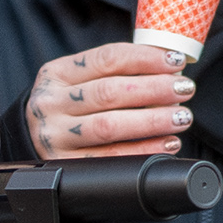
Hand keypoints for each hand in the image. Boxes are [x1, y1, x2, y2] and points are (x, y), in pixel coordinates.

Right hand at [25, 42, 190, 158]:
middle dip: (154, 89)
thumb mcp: (81, 80)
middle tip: (184, 89)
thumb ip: (116, 71)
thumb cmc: (73, 105)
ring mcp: (54, 136)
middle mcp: (50, 103)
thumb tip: (170, 66)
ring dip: (152, 120)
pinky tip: (166, 143)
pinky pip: (109, 158)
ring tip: (181, 116)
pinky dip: (143, 151)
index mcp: (56, 73)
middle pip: (109, 92)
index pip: (106, 59)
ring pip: (109, 125)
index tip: (176, 62)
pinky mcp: (65, 164)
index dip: (145, 58)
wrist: (38, 139)